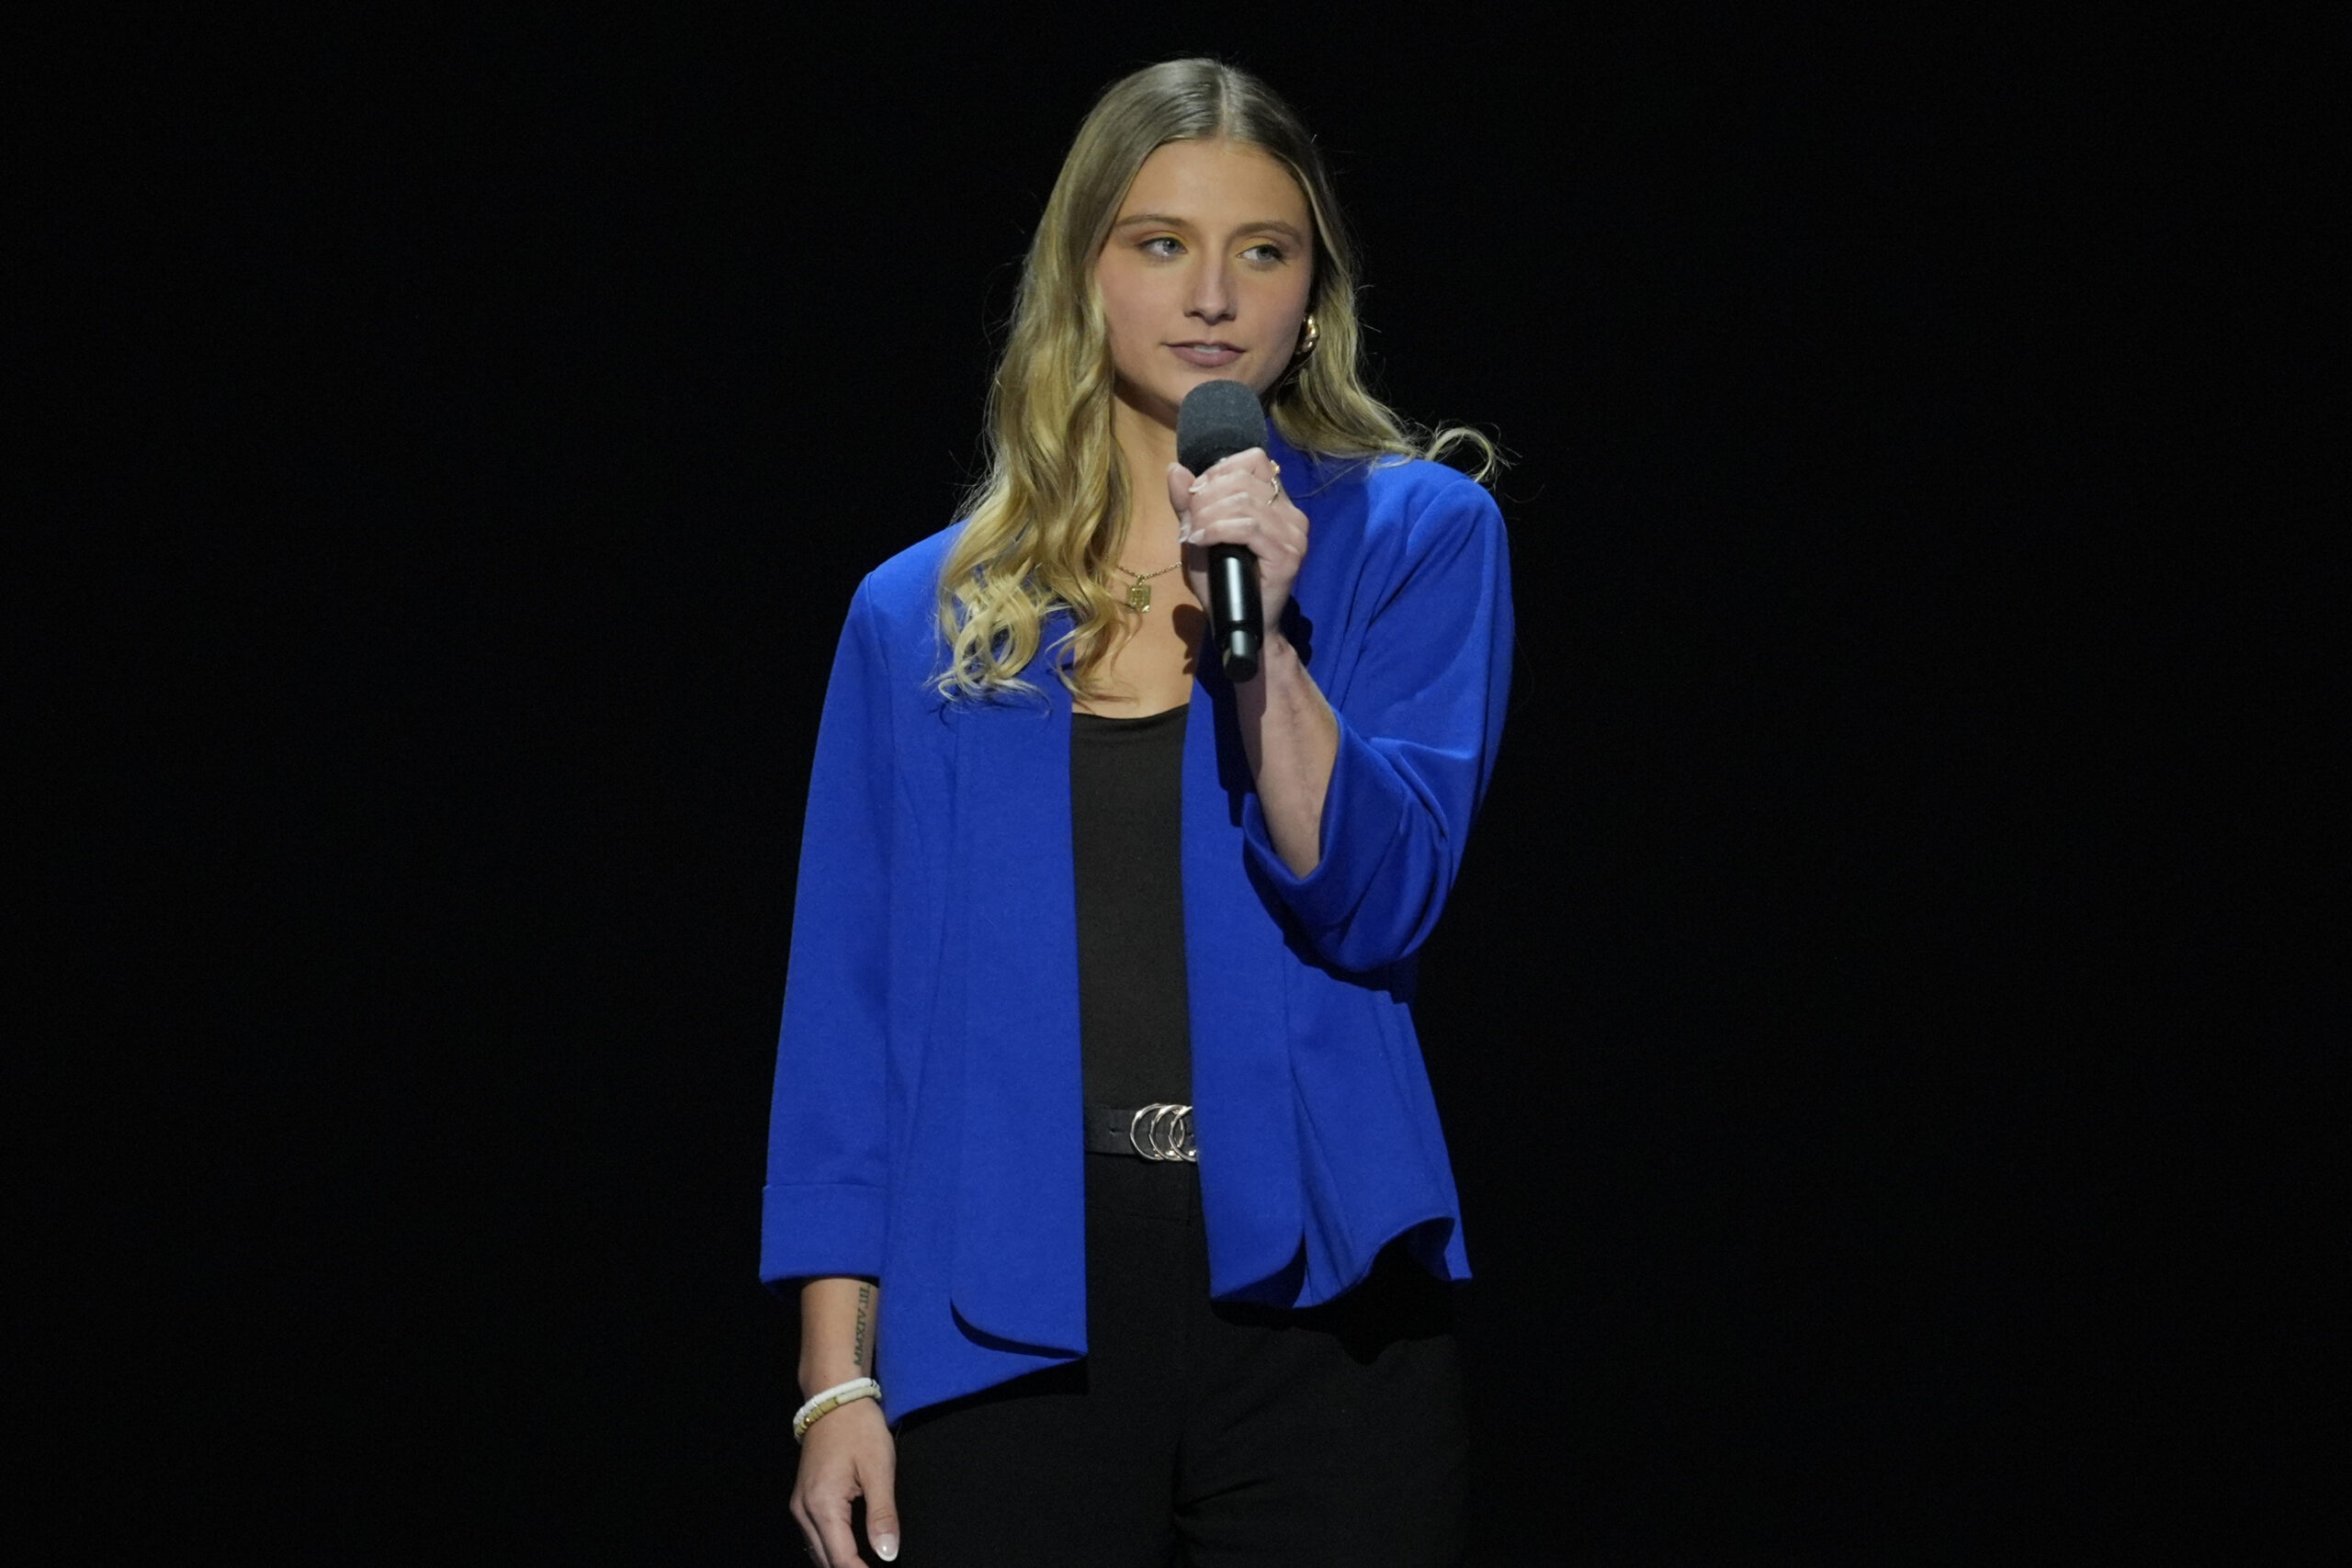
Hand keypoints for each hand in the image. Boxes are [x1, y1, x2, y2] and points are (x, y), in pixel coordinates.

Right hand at [790, 1397, 898, 1563]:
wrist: (835, 1398)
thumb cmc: (858, 1428)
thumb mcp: (879, 1470)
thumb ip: (883, 1515)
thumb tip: (887, 1552)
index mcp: (822, 1505)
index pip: (841, 1559)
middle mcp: (804, 1510)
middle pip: (825, 1561)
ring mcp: (800, 1504)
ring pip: (818, 1551)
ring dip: (840, 1562)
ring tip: (867, 1564)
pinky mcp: (804, 1498)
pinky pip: (815, 1536)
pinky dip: (833, 1548)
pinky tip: (852, 1550)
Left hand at [1166, 447, 1308, 656]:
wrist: (1238, 624)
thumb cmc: (1221, 581)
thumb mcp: (1199, 535)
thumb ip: (1188, 504)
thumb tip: (1174, 468)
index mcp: (1276, 502)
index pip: (1253, 460)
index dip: (1218, 471)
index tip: (1195, 496)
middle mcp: (1291, 513)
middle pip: (1243, 479)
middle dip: (1205, 497)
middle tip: (1189, 523)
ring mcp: (1293, 534)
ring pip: (1244, 502)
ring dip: (1207, 516)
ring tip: (1193, 536)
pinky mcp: (1288, 555)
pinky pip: (1248, 528)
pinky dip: (1217, 530)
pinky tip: (1201, 542)